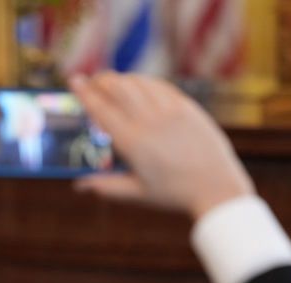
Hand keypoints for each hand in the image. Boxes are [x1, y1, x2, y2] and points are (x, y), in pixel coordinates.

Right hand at [70, 72, 255, 219]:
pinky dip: (145, 82)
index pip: (101, 109)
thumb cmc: (175, 195)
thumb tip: (79, 186)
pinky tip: (140, 84)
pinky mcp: (188, 107)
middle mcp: (149, 122)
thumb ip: (105, 187)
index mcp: (132, 143)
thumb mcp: (137, 194)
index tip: (74, 81)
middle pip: (118, 87)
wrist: (216, 188)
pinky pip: (161, 86)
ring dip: (123, 78)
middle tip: (93, 80)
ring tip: (114, 82)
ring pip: (139, 82)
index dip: (85, 92)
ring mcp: (170, 111)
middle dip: (102, 80)